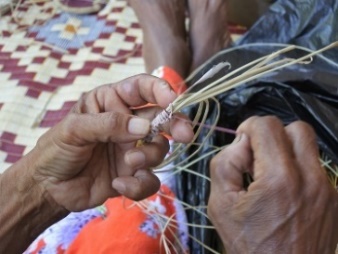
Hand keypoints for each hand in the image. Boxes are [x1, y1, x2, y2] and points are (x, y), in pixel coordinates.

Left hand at [29, 74, 193, 211]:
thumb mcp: (74, 130)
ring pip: (159, 149)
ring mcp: (132, 149)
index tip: (173, 100)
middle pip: (161, 118)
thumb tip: (143, 127)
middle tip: (185, 135)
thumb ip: (108, 124)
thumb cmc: (56, 150)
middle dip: (176, 125)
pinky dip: (139, 184)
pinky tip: (118, 184)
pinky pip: (150, 179)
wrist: (49, 187)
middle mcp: (128, 123)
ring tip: (128, 161)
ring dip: (149, 156)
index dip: (161, 89)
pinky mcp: (133, 174)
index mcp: (112, 102)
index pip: (143, 88)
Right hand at [208, 116, 337, 253]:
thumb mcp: (220, 204)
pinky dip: (298, 170)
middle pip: (296, 128)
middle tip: (258, 157)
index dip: (249, 128)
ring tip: (271, 176)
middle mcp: (311, 179)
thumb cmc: (248, 246)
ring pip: (309, 147)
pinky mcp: (336, 201)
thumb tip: (242, 143)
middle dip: (273, 135)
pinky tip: (285, 194)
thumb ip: (225, 163)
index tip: (241, 145)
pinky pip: (316, 169)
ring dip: (287, 152)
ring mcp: (329, 191)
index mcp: (279, 178)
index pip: (267, 125)